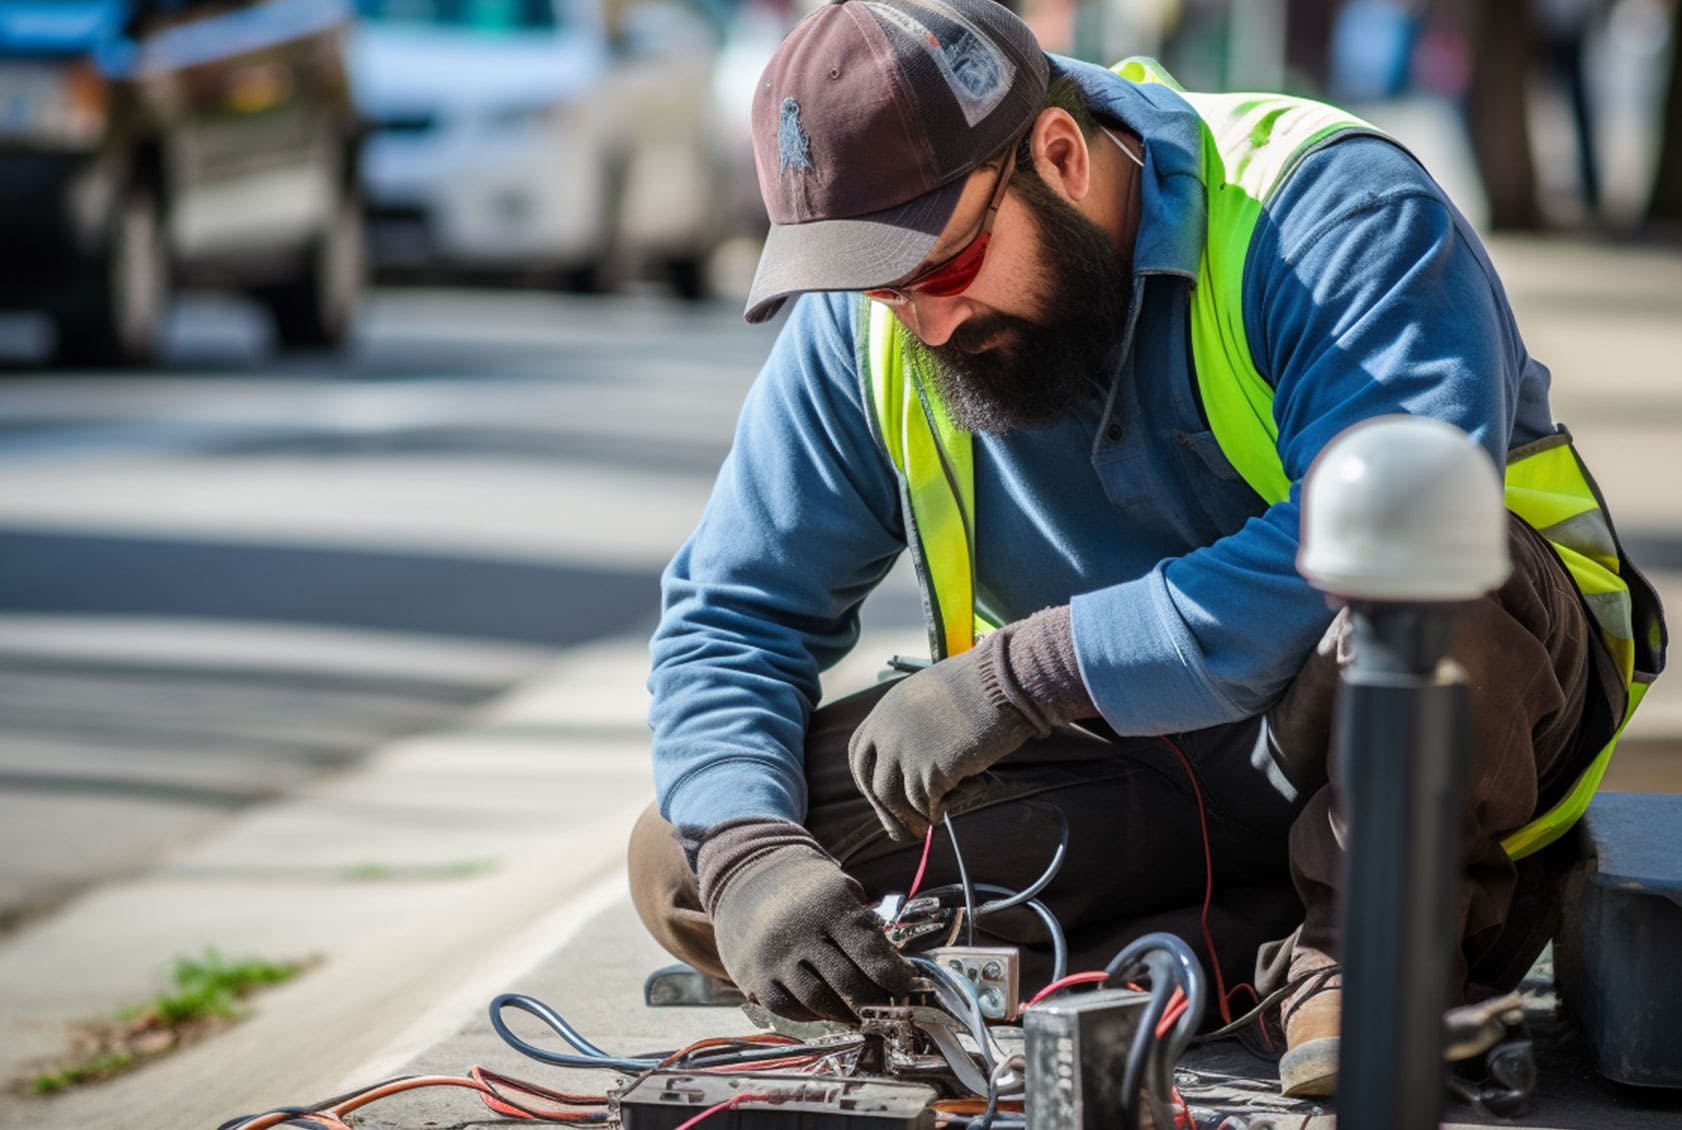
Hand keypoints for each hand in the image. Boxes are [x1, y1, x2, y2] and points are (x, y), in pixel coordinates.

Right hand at [698, 820, 912, 1021]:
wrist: (747, 880)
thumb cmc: (809, 891)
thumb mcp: (843, 891)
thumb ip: (867, 930)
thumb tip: (899, 975)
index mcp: (829, 905)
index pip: (870, 952)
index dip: (895, 977)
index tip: (909, 989)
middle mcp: (799, 931)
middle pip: (848, 983)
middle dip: (876, 1003)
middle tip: (891, 1011)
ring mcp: (774, 958)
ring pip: (820, 1002)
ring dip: (847, 1014)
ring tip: (863, 1014)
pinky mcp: (755, 979)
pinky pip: (790, 1010)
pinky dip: (814, 1015)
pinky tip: (828, 1010)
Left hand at [848, 607, 1092, 841]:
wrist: (1005, 681)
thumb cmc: (982, 685)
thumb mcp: (933, 696)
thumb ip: (917, 724)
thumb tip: (920, 757)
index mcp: (885, 710)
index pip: (859, 755)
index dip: (870, 781)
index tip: (885, 799)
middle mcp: (886, 731)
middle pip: (873, 785)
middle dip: (887, 814)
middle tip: (905, 832)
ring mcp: (903, 752)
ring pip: (896, 802)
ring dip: (914, 818)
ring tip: (935, 822)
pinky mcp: (927, 772)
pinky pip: (927, 805)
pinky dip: (946, 808)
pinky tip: (973, 788)